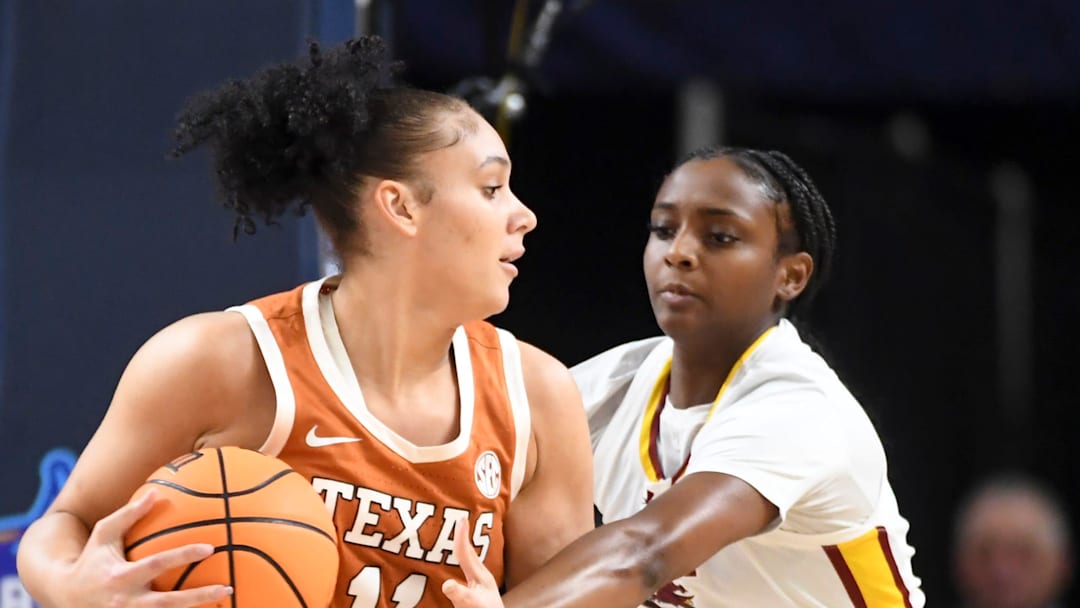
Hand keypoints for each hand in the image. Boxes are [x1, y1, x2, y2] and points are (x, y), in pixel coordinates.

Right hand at [61, 489, 232, 606]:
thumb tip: (155, 491)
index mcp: (121, 575)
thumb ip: (128, 515)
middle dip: (198, 597)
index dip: (183, 555)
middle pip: (167, 603)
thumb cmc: (90, 559)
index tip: (211, 547)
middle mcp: (126, 601)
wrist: (65, 597)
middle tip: (227, 586)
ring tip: (226, 597)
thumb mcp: (103, 534)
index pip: (157, 564)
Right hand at [442, 517, 504, 607]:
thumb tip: (447, 583)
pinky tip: (462, 566)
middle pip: (469, 554)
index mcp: (480, 577)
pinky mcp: (479, 592)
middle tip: (459, 521)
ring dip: (463, 550)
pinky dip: (464, 563)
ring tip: (459, 540)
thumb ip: (461, 596)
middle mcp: (481, 578)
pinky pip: (468, 572)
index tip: (461, 518)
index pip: (466, 553)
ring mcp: (481, 585)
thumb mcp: (473, 606)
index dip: (461, 536)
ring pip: (470, 562)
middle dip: (462, 538)